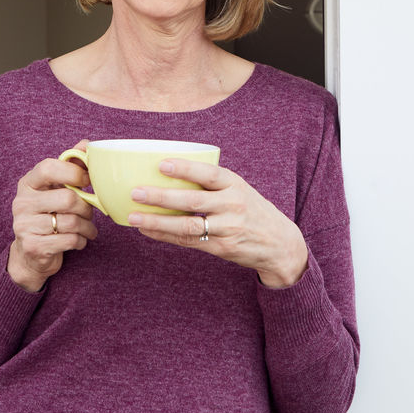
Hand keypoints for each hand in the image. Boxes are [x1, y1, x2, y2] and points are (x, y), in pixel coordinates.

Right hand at [8, 141, 96, 291]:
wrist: (31, 253)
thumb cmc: (49, 213)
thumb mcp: (56, 188)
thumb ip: (70, 166)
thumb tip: (86, 144)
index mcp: (27, 183)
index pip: (47, 168)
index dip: (72, 172)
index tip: (87, 181)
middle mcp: (21, 203)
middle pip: (67, 199)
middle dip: (87, 207)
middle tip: (90, 212)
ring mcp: (24, 226)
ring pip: (71, 222)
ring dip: (88, 227)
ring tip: (89, 228)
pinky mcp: (33, 247)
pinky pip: (69, 240)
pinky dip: (81, 241)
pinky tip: (80, 240)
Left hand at [127, 159, 308, 287]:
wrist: (279, 244)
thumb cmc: (251, 210)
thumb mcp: (239, 189)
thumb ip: (213, 183)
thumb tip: (169, 172)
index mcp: (236, 185)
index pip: (209, 174)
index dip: (185, 169)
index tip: (161, 164)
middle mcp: (232, 206)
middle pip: (192, 201)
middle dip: (161, 197)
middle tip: (136, 192)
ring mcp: (226, 229)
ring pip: (186, 225)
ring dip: (157, 222)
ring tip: (134, 217)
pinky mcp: (220, 248)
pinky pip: (188, 241)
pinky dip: (165, 236)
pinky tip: (147, 231)